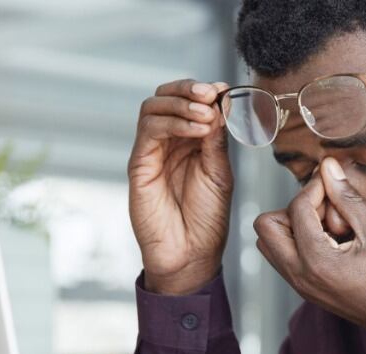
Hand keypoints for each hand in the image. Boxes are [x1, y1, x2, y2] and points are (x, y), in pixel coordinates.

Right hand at [128, 78, 231, 294]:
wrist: (191, 253)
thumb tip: (218, 104)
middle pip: (167, 96)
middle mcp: (169, 142)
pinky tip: (196, 130)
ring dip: (181, 103)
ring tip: (206, 115)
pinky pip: (149, 131)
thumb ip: (216, 139)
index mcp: (191, 142)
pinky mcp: (139, 164)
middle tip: (211, 94)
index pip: (190, 101)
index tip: (225, 90)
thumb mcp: (220, 172)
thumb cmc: (207, 219)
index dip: (205, 90)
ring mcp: (152, 152)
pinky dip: (173, 123)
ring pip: (154, 107)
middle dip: (189, 89)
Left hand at [253, 157, 365, 328]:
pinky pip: (284, 258)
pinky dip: (299, 242)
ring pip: (270, 244)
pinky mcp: (306, 290)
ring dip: (293, 226)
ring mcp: (301, 286)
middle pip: (266, 227)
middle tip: (325, 208)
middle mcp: (300, 276)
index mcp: (317, 261)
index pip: (296, 208)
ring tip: (328, 225)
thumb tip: (328, 168)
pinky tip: (331, 240)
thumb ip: (348, 198)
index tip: (333, 181)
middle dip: (292, 208)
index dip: (315, 187)